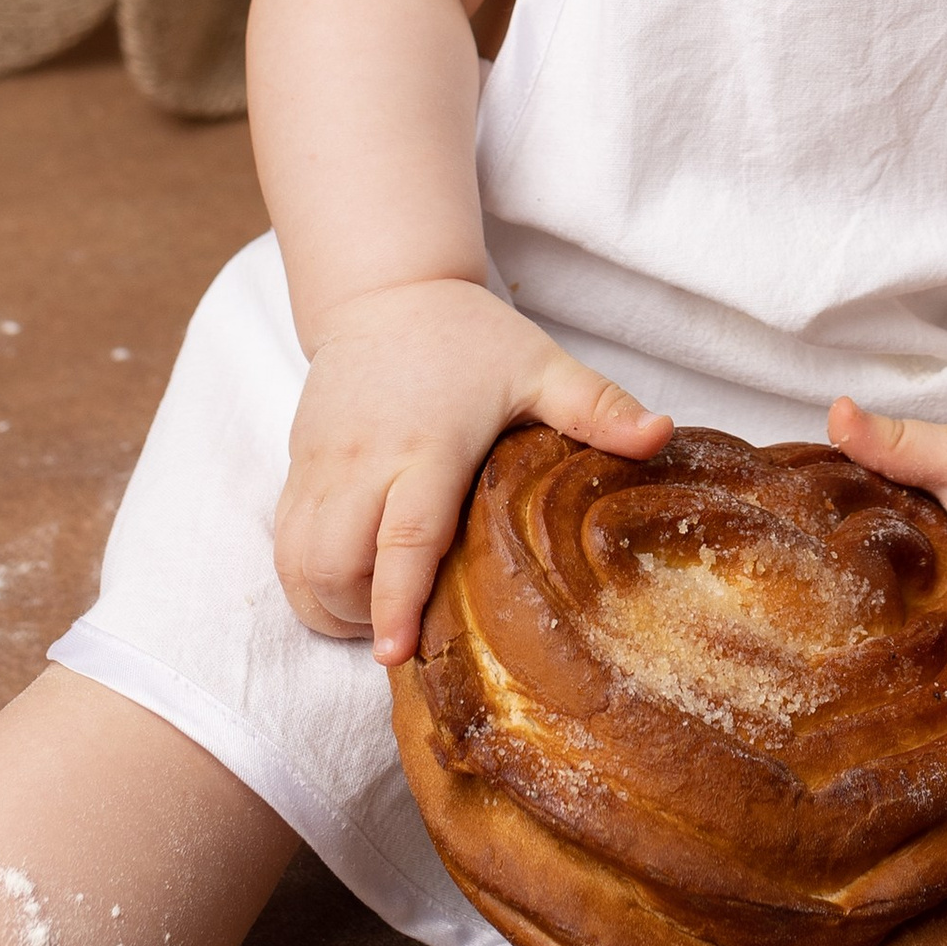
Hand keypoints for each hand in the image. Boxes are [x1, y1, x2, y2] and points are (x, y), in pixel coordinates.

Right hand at [277, 279, 670, 664]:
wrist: (385, 291)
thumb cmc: (470, 337)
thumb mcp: (540, 364)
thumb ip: (598, 406)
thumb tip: (662, 435)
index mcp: (427, 444)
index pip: (404, 535)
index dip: (397, 600)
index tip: (396, 653)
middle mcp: (362, 462)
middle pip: (336, 566)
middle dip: (363, 616)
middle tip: (410, 627)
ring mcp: (320, 467)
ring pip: (299, 566)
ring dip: (331, 604)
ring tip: (379, 609)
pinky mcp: (296, 468)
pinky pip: (283, 547)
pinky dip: (307, 581)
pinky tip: (349, 583)